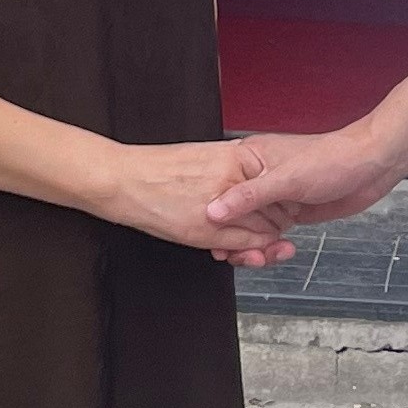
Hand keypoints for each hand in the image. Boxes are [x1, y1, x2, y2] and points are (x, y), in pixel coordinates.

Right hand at [89, 139, 297, 261]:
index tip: (285, 208)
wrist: (122, 179)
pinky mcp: (205, 231)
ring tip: (263, 244)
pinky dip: (248, 250)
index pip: (275, 183)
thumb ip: (235, 168)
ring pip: (262, 231)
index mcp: (234, 156)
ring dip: (267, 242)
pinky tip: (244, 249)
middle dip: (280, 224)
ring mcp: (220, 207)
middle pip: (275, 208)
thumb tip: (260, 180)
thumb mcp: (205, 156)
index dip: (284, 199)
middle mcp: (231, 180)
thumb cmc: (158, 168)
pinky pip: (240, 244)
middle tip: (280, 232)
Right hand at [205, 125, 404, 239]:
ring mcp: (277, 196)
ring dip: (252, 245)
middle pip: (233, 213)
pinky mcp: (292, 211)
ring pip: (252, 226)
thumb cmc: (333, 159)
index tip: (211, 239)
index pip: (219, 190)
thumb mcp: (286, 179)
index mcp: (252, 159)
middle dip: (233, 237)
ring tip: (259, 259)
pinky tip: (273, 253)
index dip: (213, 216)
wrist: (371, 166)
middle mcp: (261, 177)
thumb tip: (213, 211)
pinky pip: (271, 232)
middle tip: (235, 255)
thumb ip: (249, 197)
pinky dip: (268, 245)